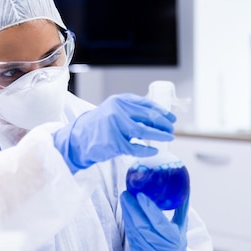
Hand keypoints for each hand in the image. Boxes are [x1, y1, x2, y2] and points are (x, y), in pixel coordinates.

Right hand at [53, 94, 175, 173]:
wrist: (79, 138)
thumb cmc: (100, 125)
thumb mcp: (114, 110)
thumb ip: (131, 111)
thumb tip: (157, 117)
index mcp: (120, 101)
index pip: (147, 104)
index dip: (162, 111)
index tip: (171, 118)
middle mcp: (118, 111)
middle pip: (148, 116)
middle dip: (163, 123)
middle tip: (171, 129)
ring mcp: (116, 127)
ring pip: (145, 131)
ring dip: (160, 135)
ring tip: (169, 137)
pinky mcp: (115, 143)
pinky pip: (136, 147)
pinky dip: (148, 150)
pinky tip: (154, 150)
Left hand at [120, 191, 187, 250]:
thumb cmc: (175, 244)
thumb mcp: (182, 227)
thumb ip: (182, 208)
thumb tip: (185, 188)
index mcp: (173, 239)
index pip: (159, 223)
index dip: (149, 209)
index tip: (140, 195)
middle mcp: (159, 247)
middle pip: (142, 226)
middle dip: (132, 208)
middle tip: (127, 193)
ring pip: (134, 230)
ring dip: (127, 213)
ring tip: (125, 198)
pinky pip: (130, 235)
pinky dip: (127, 221)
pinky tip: (125, 211)